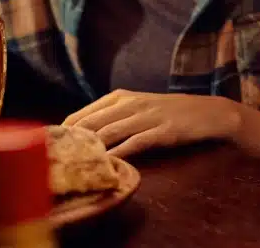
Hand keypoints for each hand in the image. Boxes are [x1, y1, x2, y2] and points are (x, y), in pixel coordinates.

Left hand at [64, 91, 253, 158]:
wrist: (208, 112)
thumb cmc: (170, 112)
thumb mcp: (138, 107)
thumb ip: (112, 117)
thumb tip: (82, 133)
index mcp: (121, 97)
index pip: (84, 114)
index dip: (65, 131)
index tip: (51, 147)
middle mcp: (132, 104)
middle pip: (93, 123)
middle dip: (73, 141)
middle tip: (57, 158)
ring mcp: (148, 116)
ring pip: (111, 132)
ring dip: (92, 147)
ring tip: (75, 162)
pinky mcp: (163, 130)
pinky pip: (136, 143)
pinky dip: (120, 153)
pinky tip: (108, 163)